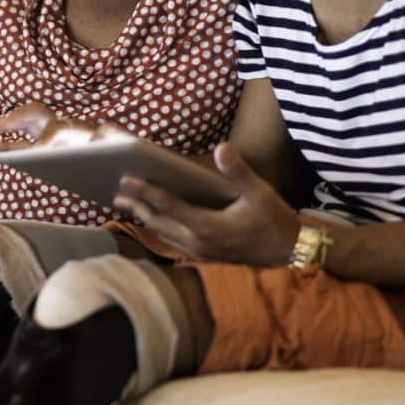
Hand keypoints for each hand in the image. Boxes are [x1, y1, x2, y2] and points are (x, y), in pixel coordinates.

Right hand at [0, 101, 128, 153]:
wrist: (124, 156)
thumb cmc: (121, 151)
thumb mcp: (121, 145)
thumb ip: (112, 137)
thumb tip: (100, 132)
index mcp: (79, 128)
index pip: (57, 129)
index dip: (46, 139)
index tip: (37, 151)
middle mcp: (62, 126)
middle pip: (35, 114)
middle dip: (15, 119)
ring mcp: (51, 136)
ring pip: (23, 129)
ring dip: (4, 131)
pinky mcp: (45, 149)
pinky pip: (22, 145)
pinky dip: (7, 147)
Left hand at [112, 141, 302, 266]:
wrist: (289, 252)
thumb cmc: (274, 221)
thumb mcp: (260, 193)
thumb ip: (238, 171)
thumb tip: (221, 147)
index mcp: (207, 228)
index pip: (168, 206)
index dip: (146, 191)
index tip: (126, 178)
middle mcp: (198, 244)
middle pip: (158, 223)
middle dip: (137, 206)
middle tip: (116, 192)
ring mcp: (200, 253)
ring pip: (164, 234)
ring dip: (145, 218)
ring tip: (128, 205)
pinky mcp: (204, 257)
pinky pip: (174, 242)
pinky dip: (160, 228)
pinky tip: (155, 220)